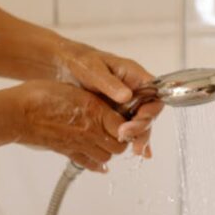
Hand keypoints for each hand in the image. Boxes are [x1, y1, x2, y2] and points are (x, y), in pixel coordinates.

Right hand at [8, 80, 133, 171]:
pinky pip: (88, 164)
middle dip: (122, 141)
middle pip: (119, 147)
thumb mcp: (76, 91)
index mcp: (95, 112)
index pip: (126, 127)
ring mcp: (79, 144)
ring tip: (106, 143)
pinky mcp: (67, 152)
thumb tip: (109, 111)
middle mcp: (90, 131)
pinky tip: (99, 163)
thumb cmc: (42, 96)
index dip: (130, 126)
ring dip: (109, 152)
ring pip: (106, 157)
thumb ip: (95, 102)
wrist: (18, 113)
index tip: (129, 122)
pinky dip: (96, 165)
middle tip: (118, 133)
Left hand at [56, 41, 161, 155]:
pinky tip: (139, 153)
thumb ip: (109, 82)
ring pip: (140, 124)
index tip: (137, 120)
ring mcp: (126, 105)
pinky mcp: (115, 115)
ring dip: (138, 137)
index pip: (154, 95)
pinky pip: (129, 129)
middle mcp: (134, 92)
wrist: (60, 67)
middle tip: (126, 137)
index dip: (150, 110)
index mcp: (134, 77)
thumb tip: (127, 96)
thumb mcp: (93, 69)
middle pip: (149, 114)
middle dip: (142, 128)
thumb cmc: (79, 61)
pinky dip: (133, 140)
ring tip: (133, 150)